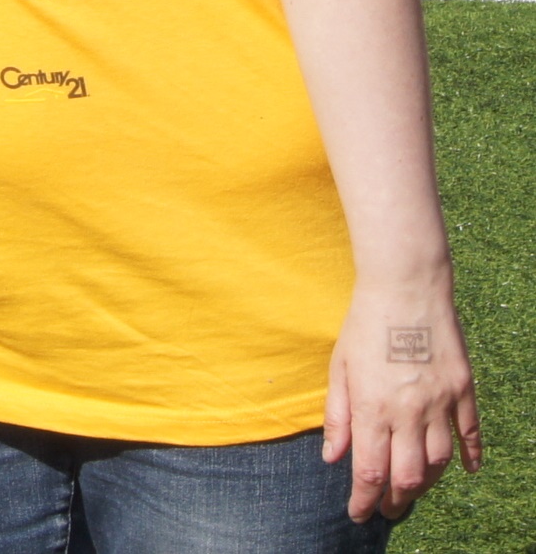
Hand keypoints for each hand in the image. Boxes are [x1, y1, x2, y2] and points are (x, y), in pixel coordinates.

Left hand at [325, 275, 480, 521]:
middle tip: (387, 509)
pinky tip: (466, 470)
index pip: (370, 470)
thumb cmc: (363, 325)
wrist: (406, 288)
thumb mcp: (339, 367)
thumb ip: (337, 416)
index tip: (358, 513)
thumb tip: (332, 458)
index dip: (363, 498)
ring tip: (414, 490)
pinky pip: (470, 433)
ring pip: (440, 461)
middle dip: (395, 500)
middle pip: (408, 476)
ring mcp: (440, 402)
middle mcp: (409, 411)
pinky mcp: (463, 390)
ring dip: (427, 483)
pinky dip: (470, 456)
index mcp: (372, 407)